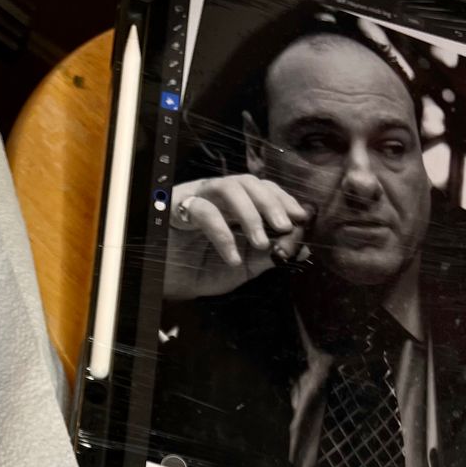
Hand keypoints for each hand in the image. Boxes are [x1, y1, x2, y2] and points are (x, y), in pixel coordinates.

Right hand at [163, 175, 311, 302]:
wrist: (163, 284)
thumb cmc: (198, 271)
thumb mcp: (242, 268)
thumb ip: (269, 257)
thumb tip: (302, 249)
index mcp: (233, 205)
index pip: (262, 189)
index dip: (283, 199)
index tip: (301, 218)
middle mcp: (216, 195)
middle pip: (249, 182)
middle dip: (271, 203)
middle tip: (284, 227)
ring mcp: (196, 197)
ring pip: (228, 188)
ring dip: (250, 213)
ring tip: (260, 243)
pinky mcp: (176, 207)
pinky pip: (203, 212)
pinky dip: (222, 234)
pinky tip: (231, 257)